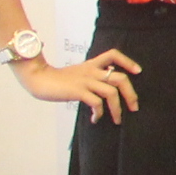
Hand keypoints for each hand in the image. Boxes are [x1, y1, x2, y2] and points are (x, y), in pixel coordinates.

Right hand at [20, 48, 139, 121]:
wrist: (37, 78)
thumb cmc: (56, 79)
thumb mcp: (77, 73)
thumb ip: (91, 76)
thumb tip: (106, 86)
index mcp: (91, 65)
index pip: (113, 55)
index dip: (127, 61)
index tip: (137, 71)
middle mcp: (91, 71)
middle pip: (120, 78)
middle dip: (131, 94)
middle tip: (134, 107)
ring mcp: (85, 81)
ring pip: (111, 93)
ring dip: (117, 108)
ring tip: (117, 119)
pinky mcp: (78, 91)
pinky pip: (96, 103)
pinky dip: (99, 113)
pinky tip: (95, 119)